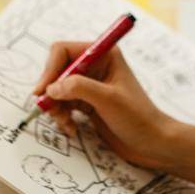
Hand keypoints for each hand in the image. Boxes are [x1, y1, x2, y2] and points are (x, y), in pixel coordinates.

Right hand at [32, 41, 176, 169]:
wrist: (152, 143)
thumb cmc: (138, 117)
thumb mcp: (108, 100)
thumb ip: (80, 88)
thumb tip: (52, 87)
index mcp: (104, 54)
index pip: (64, 50)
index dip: (50, 69)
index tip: (43, 91)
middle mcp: (95, 65)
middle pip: (57, 70)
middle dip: (51, 91)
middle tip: (51, 110)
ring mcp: (90, 84)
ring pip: (57, 89)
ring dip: (56, 107)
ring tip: (65, 123)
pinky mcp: (87, 101)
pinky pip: (63, 103)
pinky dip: (62, 115)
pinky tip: (71, 128)